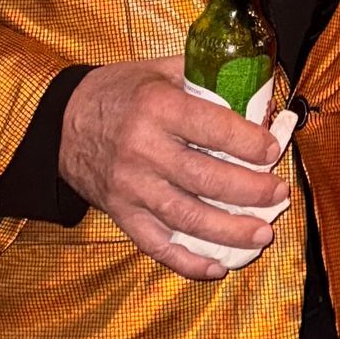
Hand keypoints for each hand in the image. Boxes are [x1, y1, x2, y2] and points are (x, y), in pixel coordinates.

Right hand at [59, 57, 284, 282]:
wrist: (61, 122)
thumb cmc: (119, 92)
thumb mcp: (158, 70)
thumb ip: (205, 79)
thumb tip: (257, 96)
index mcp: (157, 107)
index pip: (214, 128)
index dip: (249, 143)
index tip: (272, 151)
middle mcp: (144, 150)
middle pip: (207, 179)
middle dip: (251, 191)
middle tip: (278, 194)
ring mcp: (131, 187)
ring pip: (188, 218)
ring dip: (231, 231)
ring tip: (262, 234)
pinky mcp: (121, 214)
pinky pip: (157, 245)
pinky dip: (188, 262)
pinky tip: (217, 267)